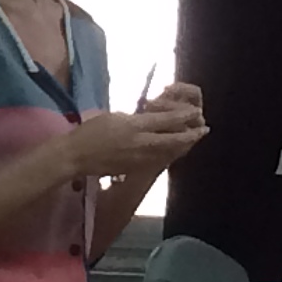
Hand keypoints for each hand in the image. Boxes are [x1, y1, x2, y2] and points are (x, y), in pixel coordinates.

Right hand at [73, 107, 201, 185]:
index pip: (166, 121)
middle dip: (191, 135)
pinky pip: (158, 160)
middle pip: (174, 140)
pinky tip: (174, 151)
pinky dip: (170, 154)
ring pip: (169, 152)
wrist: (77, 156)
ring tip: (193, 140)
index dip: (184, 116)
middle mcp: (141, 144)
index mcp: (135, 127)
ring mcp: (139, 159)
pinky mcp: (135, 168)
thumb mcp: (114, 116)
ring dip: (183, 146)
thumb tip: (151, 119)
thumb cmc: (91, 131)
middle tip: (204, 130)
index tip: (196, 112)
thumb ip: (136, 119)